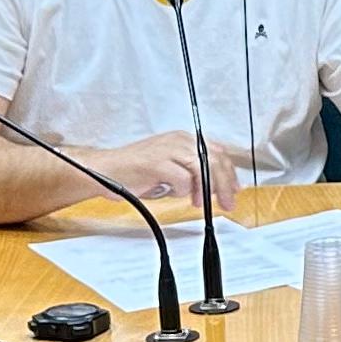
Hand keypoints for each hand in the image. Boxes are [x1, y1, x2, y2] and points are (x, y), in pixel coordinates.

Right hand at [87, 129, 238, 208]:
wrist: (106, 170)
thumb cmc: (136, 171)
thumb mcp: (170, 166)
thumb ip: (192, 170)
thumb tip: (216, 184)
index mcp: (184, 139)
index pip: (217, 152)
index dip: (229, 173)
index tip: (234, 189)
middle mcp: (179, 140)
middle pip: (215, 161)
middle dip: (224, 185)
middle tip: (226, 203)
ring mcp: (168, 149)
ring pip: (203, 169)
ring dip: (204, 190)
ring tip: (197, 201)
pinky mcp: (158, 162)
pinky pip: (183, 179)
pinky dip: (182, 190)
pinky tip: (172, 192)